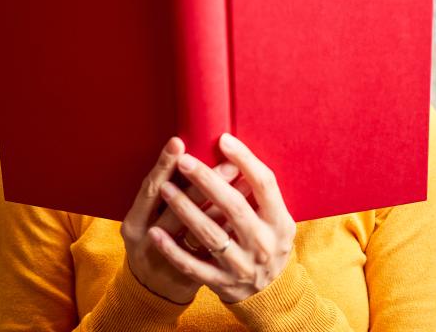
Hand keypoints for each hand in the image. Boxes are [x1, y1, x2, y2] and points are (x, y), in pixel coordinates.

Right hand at [120, 137, 239, 304]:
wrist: (153, 294)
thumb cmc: (153, 243)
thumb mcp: (146, 220)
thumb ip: (162, 193)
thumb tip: (189, 155)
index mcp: (133, 224)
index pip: (149, 190)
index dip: (163, 166)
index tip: (179, 142)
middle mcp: (146, 243)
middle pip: (176, 209)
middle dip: (203, 182)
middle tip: (227, 160)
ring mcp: (169, 263)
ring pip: (197, 231)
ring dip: (222, 203)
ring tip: (241, 180)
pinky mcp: (188, 279)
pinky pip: (211, 252)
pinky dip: (227, 230)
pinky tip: (242, 212)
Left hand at [147, 133, 296, 303]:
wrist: (270, 294)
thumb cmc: (267, 243)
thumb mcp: (275, 219)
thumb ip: (260, 193)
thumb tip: (235, 152)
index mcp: (280, 222)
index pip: (264, 184)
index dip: (245, 160)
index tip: (223, 139)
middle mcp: (263, 244)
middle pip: (234, 206)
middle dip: (207, 181)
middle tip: (184, 161)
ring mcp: (242, 266)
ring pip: (210, 234)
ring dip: (185, 209)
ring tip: (165, 187)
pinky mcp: (222, 284)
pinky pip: (193, 266)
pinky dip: (173, 250)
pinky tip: (156, 232)